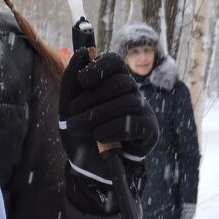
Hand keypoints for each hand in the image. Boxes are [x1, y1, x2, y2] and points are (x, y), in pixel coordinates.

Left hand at [58, 48, 158, 213]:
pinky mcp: (150, 132)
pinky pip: (134, 123)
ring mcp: (143, 112)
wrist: (87, 166)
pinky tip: (100, 138)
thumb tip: (83, 53)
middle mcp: (131, 94)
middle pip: (120, 82)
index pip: (115, 61)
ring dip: (96, 116)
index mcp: (112, 84)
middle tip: (73, 115)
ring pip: (127, 102)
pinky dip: (111, 130)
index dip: (100, 66)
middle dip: (91, 99)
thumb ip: (71, 80)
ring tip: (80, 129)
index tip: (83, 80)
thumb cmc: (80, 134)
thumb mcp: (68, 107)